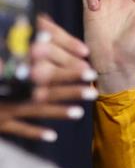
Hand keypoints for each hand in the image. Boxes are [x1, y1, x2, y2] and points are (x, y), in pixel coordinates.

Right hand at [0, 16, 97, 140]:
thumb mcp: (6, 58)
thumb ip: (23, 48)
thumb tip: (46, 31)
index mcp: (14, 74)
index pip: (44, 71)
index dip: (67, 71)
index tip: (89, 70)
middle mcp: (10, 92)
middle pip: (44, 91)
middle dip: (69, 91)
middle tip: (93, 92)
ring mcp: (4, 110)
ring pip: (34, 110)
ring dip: (57, 112)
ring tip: (80, 113)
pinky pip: (17, 129)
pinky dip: (34, 132)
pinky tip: (53, 136)